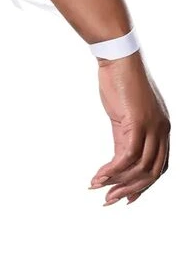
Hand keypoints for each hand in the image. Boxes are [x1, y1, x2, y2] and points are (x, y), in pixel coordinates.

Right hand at [89, 52, 170, 204]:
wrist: (119, 60)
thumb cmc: (120, 83)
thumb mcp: (125, 116)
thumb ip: (126, 137)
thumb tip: (120, 160)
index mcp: (162, 129)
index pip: (159, 166)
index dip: (143, 185)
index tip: (125, 197)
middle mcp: (162, 131)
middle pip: (151, 172)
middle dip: (130, 189)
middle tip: (109, 200)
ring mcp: (152, 128)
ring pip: (140, 168)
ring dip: (117, 182)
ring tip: (98, 188)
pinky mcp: (137, 123)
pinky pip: (127, 156)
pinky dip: (112, 170)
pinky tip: (98, 176)